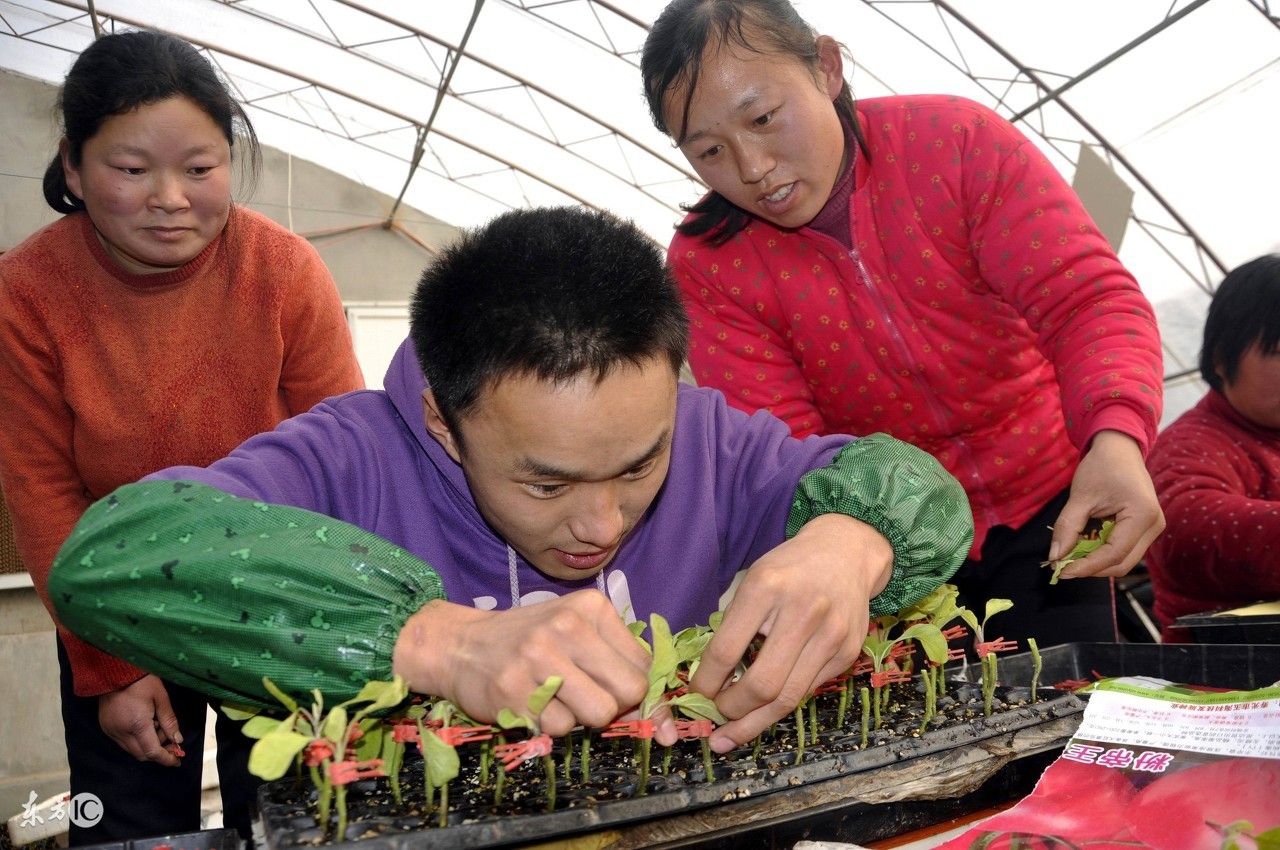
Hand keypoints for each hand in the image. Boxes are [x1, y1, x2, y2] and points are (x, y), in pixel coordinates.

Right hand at [98, 674, 183, 765]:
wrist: (115, 670)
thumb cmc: (141, 680)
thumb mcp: (161, 698)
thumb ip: (169, 721)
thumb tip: (178, 739)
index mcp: (137, 724)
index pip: (152, 752)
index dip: (166, 758)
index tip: (177, 760)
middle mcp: (121, 732)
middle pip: (142, 754)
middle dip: (159, 752)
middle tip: (172, 742)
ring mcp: (111, 731)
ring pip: (131, 750)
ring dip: (147, 745)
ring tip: (157, 726)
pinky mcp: (106, 727)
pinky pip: (122, 742)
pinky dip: (136, 740)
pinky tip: (145, 724)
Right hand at [392, 591, 672, 742]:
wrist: (459, 645)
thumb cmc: (529, 640)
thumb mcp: (576, 633)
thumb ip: (618, 665)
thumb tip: (661, 724)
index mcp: (590, 607)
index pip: (643, 665)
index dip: (640, 692)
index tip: (624, 700)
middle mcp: (567, 627)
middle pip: (628, 692)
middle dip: (614, 706)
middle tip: (587, 698)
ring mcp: (538, 658)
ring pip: (597, 715)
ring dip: (580, 718)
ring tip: (555, 698)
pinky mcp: (514, 691)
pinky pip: (559, 729)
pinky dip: (550, 725)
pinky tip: (530, 703)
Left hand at [690, 513, 891, 752]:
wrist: (846, 552)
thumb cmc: (789, 568)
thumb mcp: (753, 579)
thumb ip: (734, 624)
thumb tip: (709, 678)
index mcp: (766, 588)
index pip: (726, 651)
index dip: (705, 682)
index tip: (695, 695)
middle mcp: (802, 612)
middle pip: (761, 685)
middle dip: (731, 711)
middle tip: (715, 718)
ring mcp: (830, 636)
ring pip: (787, 699)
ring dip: (753, 723)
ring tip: (731, 735)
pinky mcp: (848, 653)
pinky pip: (807, 691)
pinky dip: (780, 705)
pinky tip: (763, 710)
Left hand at [1052, 430, 1164, 577]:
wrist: (1119, 449)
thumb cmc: (1101, 467)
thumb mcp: (1080, 496)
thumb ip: (1067, 527)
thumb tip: (1055, 556)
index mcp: (1142, 514)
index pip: (1114, 554)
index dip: (1087, 567)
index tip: (1062, 572)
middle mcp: (1154, 525)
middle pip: (1121, 563)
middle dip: (1091, 568)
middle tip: (1062, 566)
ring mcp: (1152, 528)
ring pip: (1123, 560)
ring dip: (1096, 562)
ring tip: (1069, 556)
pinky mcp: (1145, 529)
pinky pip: (1123, 550)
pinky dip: (1102, 553)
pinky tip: (1082, 547)